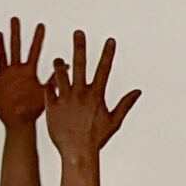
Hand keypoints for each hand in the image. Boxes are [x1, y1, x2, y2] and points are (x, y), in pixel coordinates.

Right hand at [0, 17, 47, 126]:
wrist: (19, 124)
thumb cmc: (33, 111)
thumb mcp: (45, 94)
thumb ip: (54, 79)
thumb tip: (68, 65)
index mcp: (29, 72)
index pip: (34, 51)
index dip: (38, 38)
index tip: (41, 24)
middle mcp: (17, 71)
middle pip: (16, 48)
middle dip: (15, 34)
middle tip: (15, 18)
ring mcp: (5, 77)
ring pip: (1, 57)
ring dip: (0, 45)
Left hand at [42, 32, 138, 157]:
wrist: (77, 153)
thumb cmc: (96, 139)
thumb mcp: (114, 121)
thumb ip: (125, 104)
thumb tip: (138, 91)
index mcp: (96, 95)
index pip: (104, 69)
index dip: (107, 53)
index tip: (110, 40)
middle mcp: (80, 93)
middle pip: (80, 65)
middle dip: (80, 47)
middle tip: (78, 32)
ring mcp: (64, 99)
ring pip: (60, 75)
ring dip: (59, 66)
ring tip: (57, 60)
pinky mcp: (52, 107)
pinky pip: (48, 92)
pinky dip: (48, 86)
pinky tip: (47, 83)